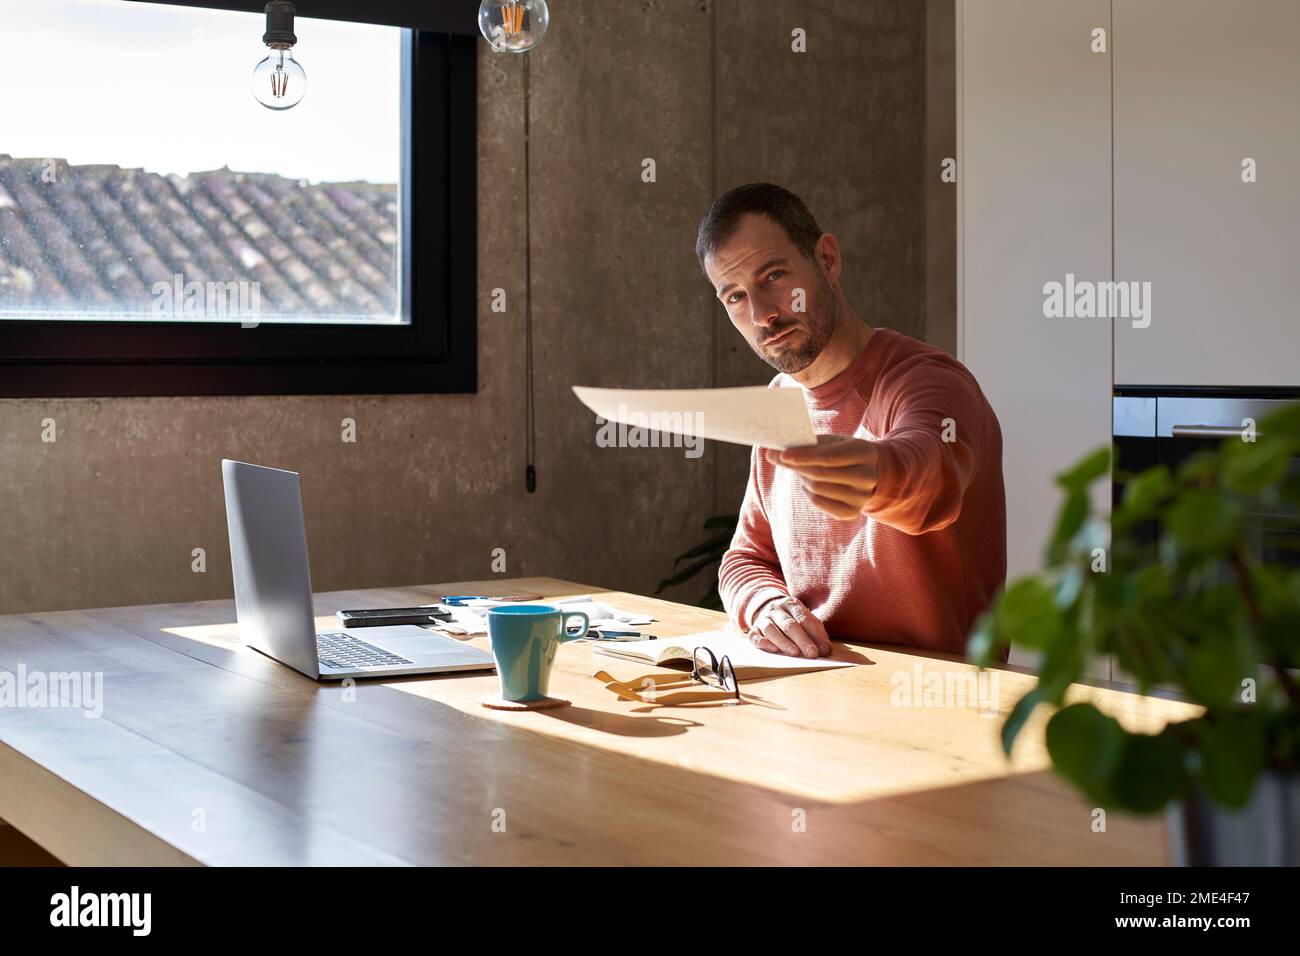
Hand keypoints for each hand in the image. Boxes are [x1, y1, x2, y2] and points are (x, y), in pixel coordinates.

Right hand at [747, 596, 831, 657]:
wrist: (766, 606)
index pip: (804, 618)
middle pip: (788, 624)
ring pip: (771, 629)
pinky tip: (773, 650)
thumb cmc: (791, 617)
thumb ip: (817, 632)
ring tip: (795, 653)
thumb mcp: (805, 618)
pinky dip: (763, 642)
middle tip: (812, 653)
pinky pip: (754, 635)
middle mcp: (776, 609)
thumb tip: (826, 649)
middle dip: (802, 640)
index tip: (823, 649)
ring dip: (783, 642)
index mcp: (791, 604)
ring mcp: (762, 618)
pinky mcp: (753, 628)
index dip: (815, 635)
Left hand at [764, 434, 879, 519]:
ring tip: (801, 469)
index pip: (829, 457)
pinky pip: (818, 502)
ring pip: (817, 488)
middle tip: (776, 457)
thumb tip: (774, 453)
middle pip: (820, 474)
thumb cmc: (842, 451)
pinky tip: (811, 484)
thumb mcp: (832, 441)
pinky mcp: (852, 512)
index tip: (782, 454)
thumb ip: (809, 444)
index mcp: (865, 452)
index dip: (804, 456)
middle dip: (796, 466)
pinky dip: (808, 492)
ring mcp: (861, 497)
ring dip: (802, 477)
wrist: (867, 473)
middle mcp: (867, 477)